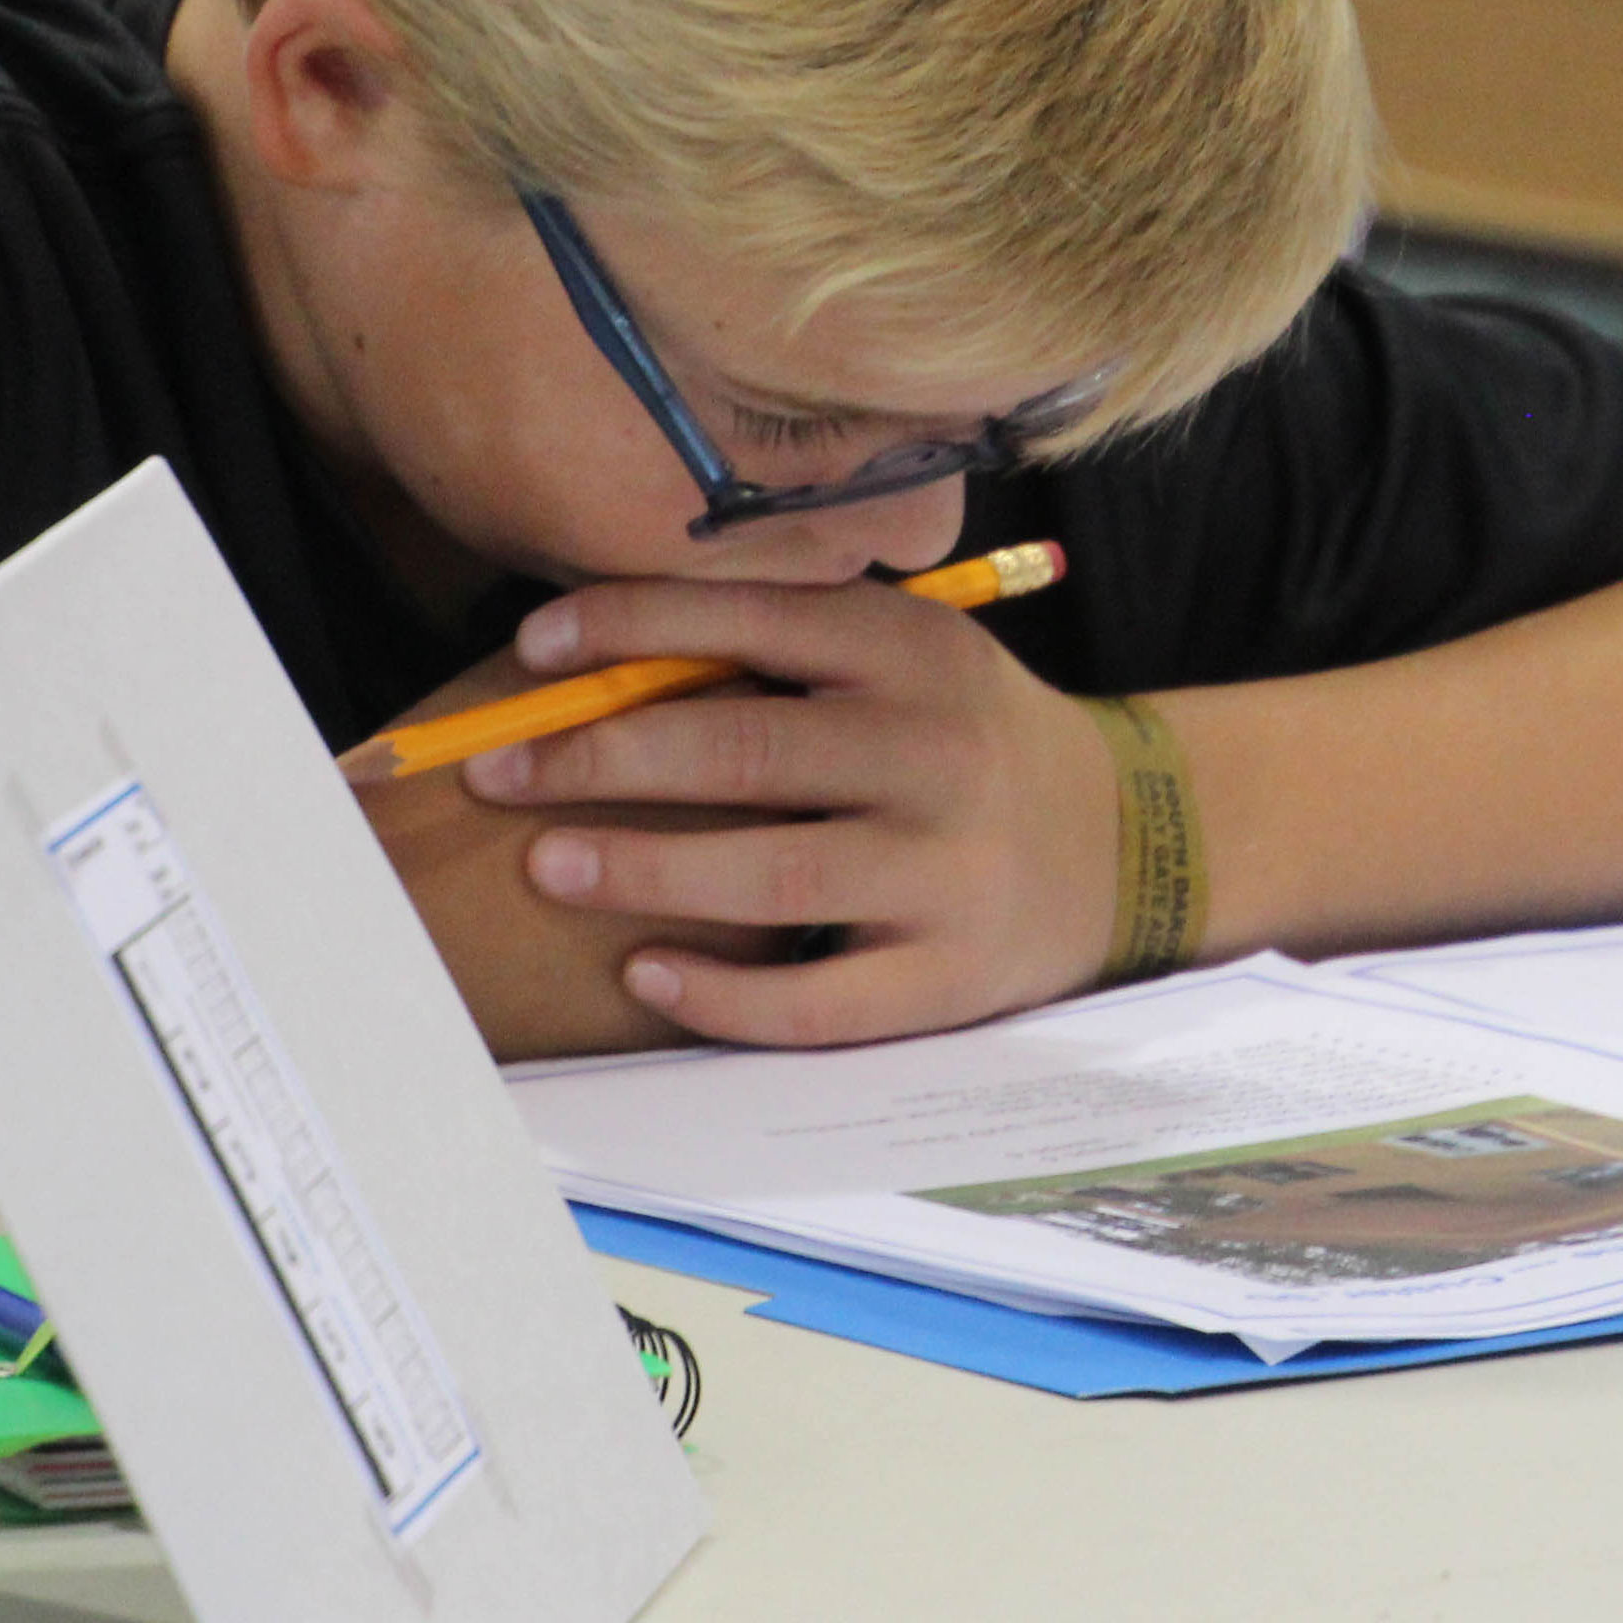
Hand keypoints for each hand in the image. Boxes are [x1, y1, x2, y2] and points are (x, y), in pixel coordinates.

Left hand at [464, 575, 1122, 1045]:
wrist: (1125, 843)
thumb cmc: (967, 738)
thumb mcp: (909, 655)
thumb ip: (789, 646)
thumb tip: (598, 651)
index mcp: (915, 653)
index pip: (755, 619)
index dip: (631, 625)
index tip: (532, 648)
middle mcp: (936, 755)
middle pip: (746, 749)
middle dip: (602, 757)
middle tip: (497, 771)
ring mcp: (947, 873)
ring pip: (773, 878)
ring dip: (645, 869)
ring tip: (549, 864)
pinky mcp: (948, 978)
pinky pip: (817, 1002)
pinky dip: (722, 995)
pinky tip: (646, 974)